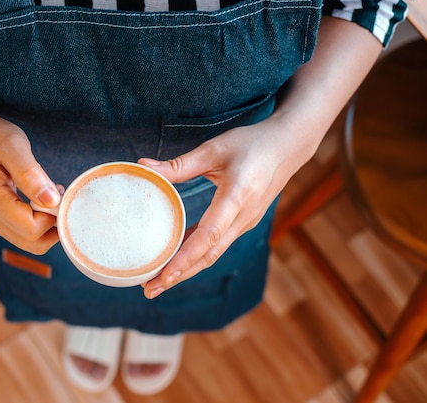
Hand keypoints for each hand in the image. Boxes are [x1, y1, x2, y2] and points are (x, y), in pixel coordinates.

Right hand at [0, 113, 61, 253]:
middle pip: (32, 243)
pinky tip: (39, 198)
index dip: (53, 217)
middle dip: (53, 225)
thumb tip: (52, 201)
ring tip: (49, 194)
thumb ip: (31, 175)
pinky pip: (21, 232)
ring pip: (28, 242)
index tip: (60, 194)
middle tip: (59, 196)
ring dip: (46, 224)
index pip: (31, 229)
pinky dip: (37, 221)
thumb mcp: (13, 146)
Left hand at [139, 116, 308, 298]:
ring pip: (213, 252)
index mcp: (237, 197)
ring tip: (158, 281)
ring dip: (186, 268)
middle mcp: (243, 217)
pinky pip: (217, 243)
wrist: (289, 145)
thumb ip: (179, 164)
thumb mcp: (213, 149)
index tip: (164, 276)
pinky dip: (196, 254)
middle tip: (149, 290)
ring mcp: (245, 222)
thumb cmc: (252, 144)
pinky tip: (176, 258)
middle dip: (179, 275)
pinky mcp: (243, 222)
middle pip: (208, 254)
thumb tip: (143, 166)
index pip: (209, 235)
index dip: (185, 258)